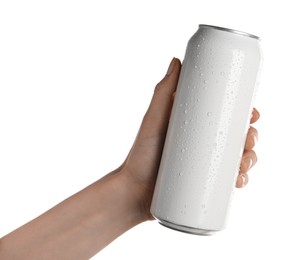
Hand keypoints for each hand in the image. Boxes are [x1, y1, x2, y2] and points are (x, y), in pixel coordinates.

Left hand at [122, 58, 259, 220]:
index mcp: (194, 125)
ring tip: (243, 165)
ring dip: (249, 159)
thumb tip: (177, 60)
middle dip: (250, 137)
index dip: (243, 113)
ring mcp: (203, 163)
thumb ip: (163, 92)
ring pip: (236, 158)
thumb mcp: (153, 120)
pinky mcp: (203, 183)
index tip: (253, 114)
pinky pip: (228, 180)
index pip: (225, 115)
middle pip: (235, 136)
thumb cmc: (140, 154)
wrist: (133, 192)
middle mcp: (201, 142)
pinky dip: (240, 179)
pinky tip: (240, 181)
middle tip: (248, 141)